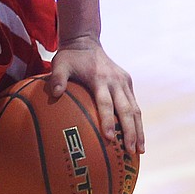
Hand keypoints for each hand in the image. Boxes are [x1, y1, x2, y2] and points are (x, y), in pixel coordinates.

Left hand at [47, 35, 144, 153]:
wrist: (85, 41)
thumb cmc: (69, 57)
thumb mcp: (59, 64)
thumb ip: (57, 79)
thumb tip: (54, 94)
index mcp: (101, 79)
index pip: (106, 104)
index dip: (108, 121)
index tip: (110, 139)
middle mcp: (116, 82)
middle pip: (127, 110)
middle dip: (131, 132)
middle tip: (132, 151)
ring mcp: (124, 82)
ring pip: (135, 110)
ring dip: (139, 130)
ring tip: (140, 151)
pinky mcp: (127, 83)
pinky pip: (134, 105)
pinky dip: (137, 122)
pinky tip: (137, 137)